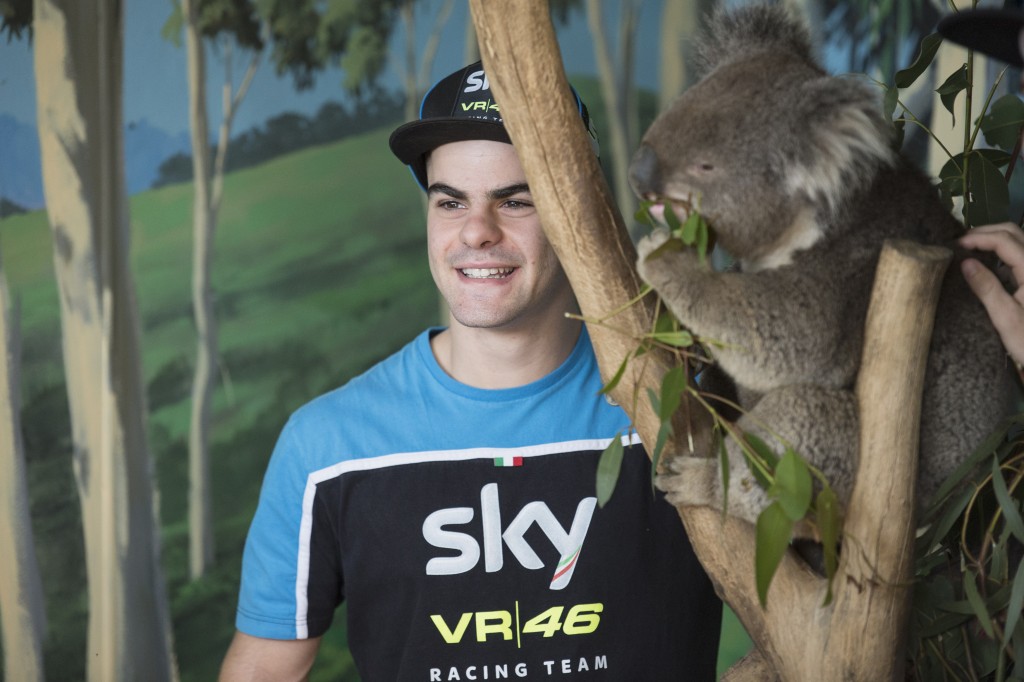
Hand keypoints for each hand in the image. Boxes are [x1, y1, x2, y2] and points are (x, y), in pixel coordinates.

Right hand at [959, 222, 1023, 364]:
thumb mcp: (1005, 317)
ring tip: (970, 248)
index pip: (1004, 241)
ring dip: (993, 239)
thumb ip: (986, 287)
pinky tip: (984, 261)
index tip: (956, 246)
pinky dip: (1000, 250)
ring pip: (1017, 240)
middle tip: (961, 243)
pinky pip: (1018, 254)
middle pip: (1013, 232)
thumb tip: (965, 262)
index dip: (979, 238)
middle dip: (986, 231)